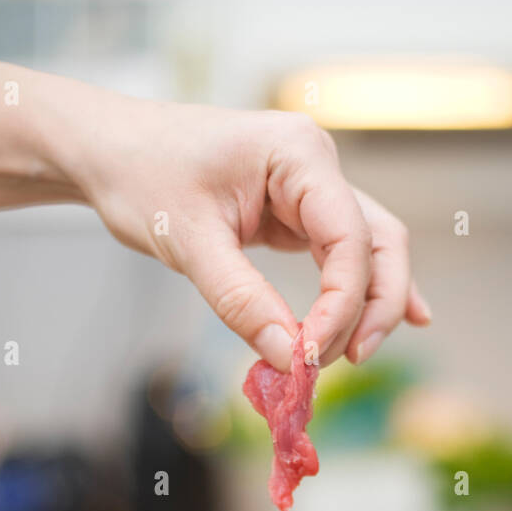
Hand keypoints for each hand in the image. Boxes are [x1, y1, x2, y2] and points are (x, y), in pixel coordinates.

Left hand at [59, 97, 430, 369]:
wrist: (108, 149)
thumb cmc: (141, 176)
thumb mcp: (188, 243)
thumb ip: (241, 301)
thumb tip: (291, 358)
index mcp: (299, 154)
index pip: (350, 239)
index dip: (342, 304)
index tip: (312, 354)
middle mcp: (317, 165)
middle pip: (379, 243)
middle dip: (372, 307)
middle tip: (347, 361)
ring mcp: (311, 188)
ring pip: (368, 252)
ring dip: (369, 305)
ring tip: (354, 355)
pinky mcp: (297, 213)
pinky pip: (343, 255)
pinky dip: (363, 290)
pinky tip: (403, 319)